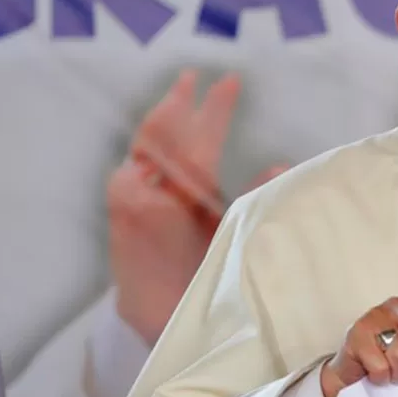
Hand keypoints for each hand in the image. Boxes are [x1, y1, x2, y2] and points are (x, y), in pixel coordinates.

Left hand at [108, 70, 251, 345]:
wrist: (148, 321)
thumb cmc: (197, 285)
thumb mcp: (232, 245)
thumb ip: (252, 203)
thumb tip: (279, 166)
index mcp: (171, 198)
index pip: (195, 140)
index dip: (215, 110)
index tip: (231, 82)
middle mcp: (142, 188)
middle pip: (160, 132)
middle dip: (181, 101)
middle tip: (197, 75)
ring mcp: (125, 193)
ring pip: (145, 141)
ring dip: (165, 116)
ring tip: (182, 93)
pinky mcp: (118, 202)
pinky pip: (138, 156)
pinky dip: (153, 138)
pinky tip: (166, 133)